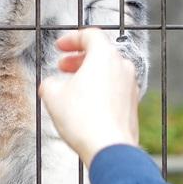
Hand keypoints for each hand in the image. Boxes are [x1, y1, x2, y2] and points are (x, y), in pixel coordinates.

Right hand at [39, 28, 138, 167]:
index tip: (60, 46)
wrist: (109, 148)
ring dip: (90, 75)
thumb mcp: (52, 96)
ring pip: (108, 71)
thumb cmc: (83, 119)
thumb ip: (49, 82)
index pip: (90, 35)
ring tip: (72, 88)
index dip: (71, 39)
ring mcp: (131, 86)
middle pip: (100, 53)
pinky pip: (114, 89)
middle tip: (63, 66)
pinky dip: (100, 89)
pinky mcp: (133, 104)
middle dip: (79, 58)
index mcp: (105, 56)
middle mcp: (122, 66)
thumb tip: (51, 85)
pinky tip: (86, 105)